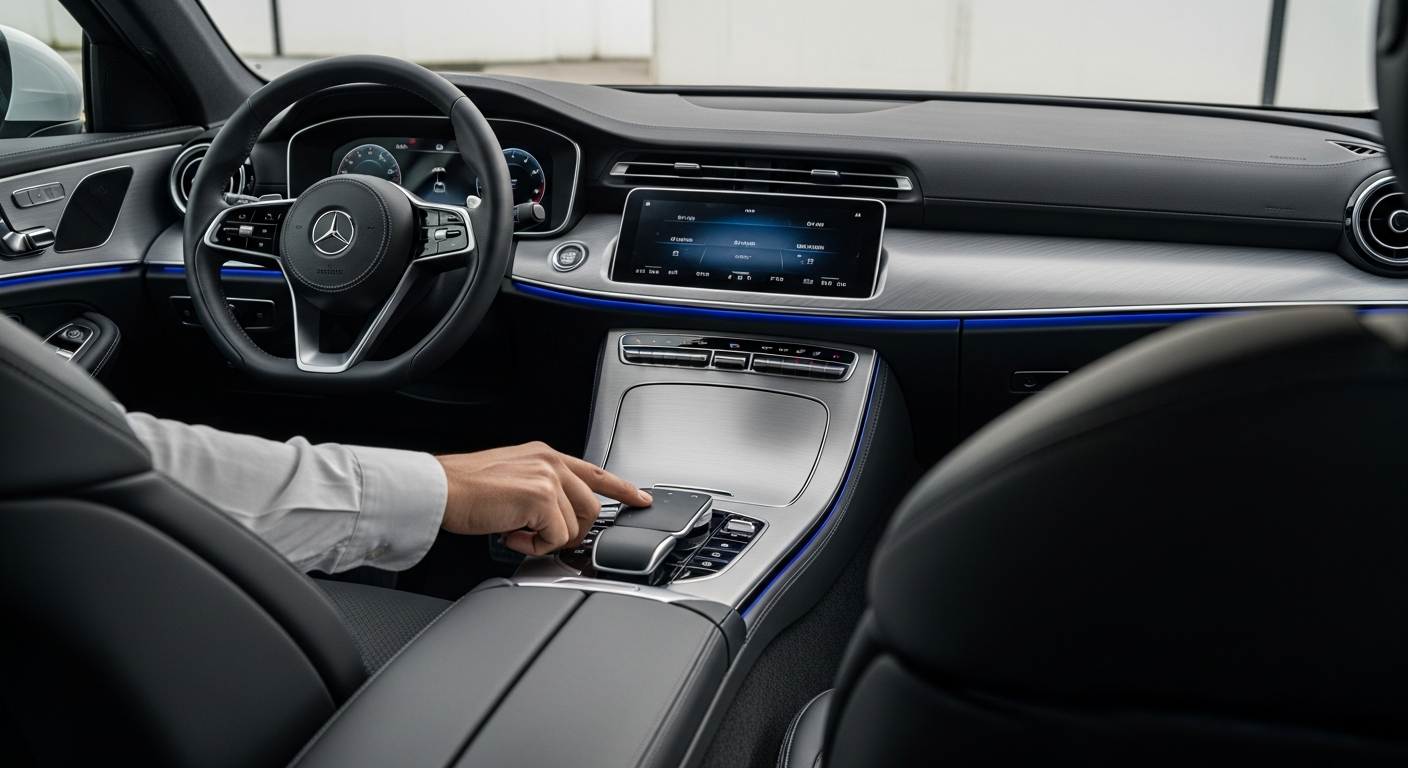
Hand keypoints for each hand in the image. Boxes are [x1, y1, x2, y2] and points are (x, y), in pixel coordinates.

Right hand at [436, 441, 651, 555]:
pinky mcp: (542, 498)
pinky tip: (510, 535)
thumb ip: (539, 491)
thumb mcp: (511, 479)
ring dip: (546, 540)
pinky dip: (533, 546)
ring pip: (573, 527)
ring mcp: (549, 478)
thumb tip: (553, 520)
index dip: (623, 489)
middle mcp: (551, 461)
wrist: (440, 488)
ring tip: (515, 533)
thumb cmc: (464, 489)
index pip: (595, 472)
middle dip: (571, 532)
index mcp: (545, 455)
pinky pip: (556, 538)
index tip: (641, 499)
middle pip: (591, 508)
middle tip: (538, 537)